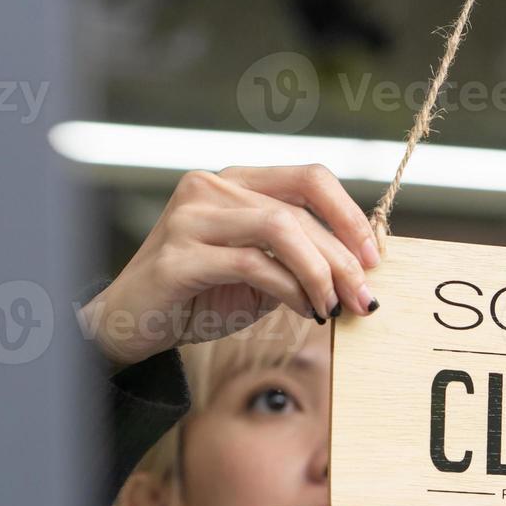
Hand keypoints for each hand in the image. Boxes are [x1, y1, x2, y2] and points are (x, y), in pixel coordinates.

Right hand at [79, 165, 380, 365]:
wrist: (130, 326)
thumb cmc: (197, 298)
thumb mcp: (259, 274)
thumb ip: (298, 260)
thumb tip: (360, 269)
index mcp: (235, 182)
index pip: (308, 178)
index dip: (349, 215)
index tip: (374, 258)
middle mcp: (211, 187)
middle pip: (299, 209)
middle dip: (343, 257)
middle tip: (365, 299)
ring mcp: (191, 217)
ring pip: (280, 228)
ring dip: (319, 271)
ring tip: (334, 306)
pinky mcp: (179, 255)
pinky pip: (252, 263)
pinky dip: (289, 289)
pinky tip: (305, 311)